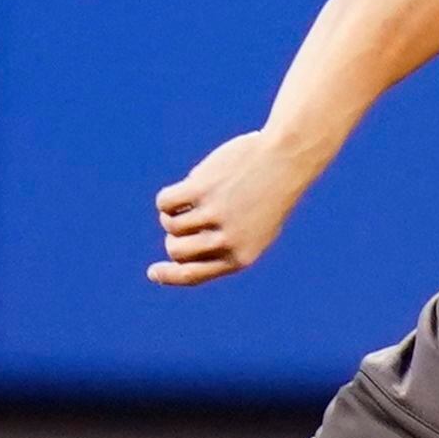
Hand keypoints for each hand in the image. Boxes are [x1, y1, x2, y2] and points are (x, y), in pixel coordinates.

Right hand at [149, 130, 319, 286]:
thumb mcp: (254, 230)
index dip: (169, 276)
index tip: (153, 273)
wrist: (285, 161)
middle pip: (176, 249)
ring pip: (170, 224)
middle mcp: (226, 241)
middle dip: (174, 237)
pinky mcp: (200, 189)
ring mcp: (213, 215)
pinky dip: (169, 198)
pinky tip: (187, 188)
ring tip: (196, 199)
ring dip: (174, 213)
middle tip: (188, 220)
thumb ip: (222, 248)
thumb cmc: (269, 198)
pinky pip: (165, 202)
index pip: (193, 275)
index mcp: (239, 258)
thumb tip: (179, 256)